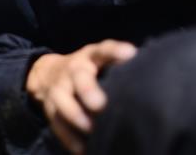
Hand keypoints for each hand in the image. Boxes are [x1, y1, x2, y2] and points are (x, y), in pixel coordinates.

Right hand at [26, 39, 136, 153]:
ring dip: (76, 116)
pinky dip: (69, 138)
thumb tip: (147, 74)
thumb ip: (119, 64)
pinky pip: (56, 122)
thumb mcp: (101, 60)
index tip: (130, 54)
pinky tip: (83, 149)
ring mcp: (59, 88)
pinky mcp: (50, 107)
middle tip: (100, 105)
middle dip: (87, 89)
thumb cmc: (87, 69)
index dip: (115, 51)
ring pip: (62, 100)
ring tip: (92, 130)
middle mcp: (73, 69)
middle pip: (78, 76)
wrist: (48, 73)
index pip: (103, 50)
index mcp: (91, 56)